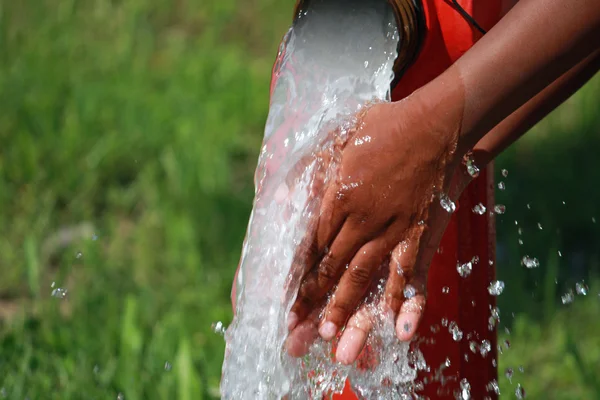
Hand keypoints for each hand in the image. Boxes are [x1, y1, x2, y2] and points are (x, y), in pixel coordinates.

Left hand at [285, 90, 470, 362]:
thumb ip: (307, 169)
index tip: (286, 302)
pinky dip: (405, 301)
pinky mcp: (418, 233)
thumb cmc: (382, 128)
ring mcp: (392, 229)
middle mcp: (361, 220)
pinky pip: (410, 273)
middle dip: (314, 301)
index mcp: (337, 197)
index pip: (311, 246)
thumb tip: (279, 199)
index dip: (297, 277)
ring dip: (348, 310)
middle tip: (300, 332)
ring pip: (364, 277)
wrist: (436, 125)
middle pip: (333, 269)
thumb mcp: (336, 138)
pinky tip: (399, 329)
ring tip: (334, 340)